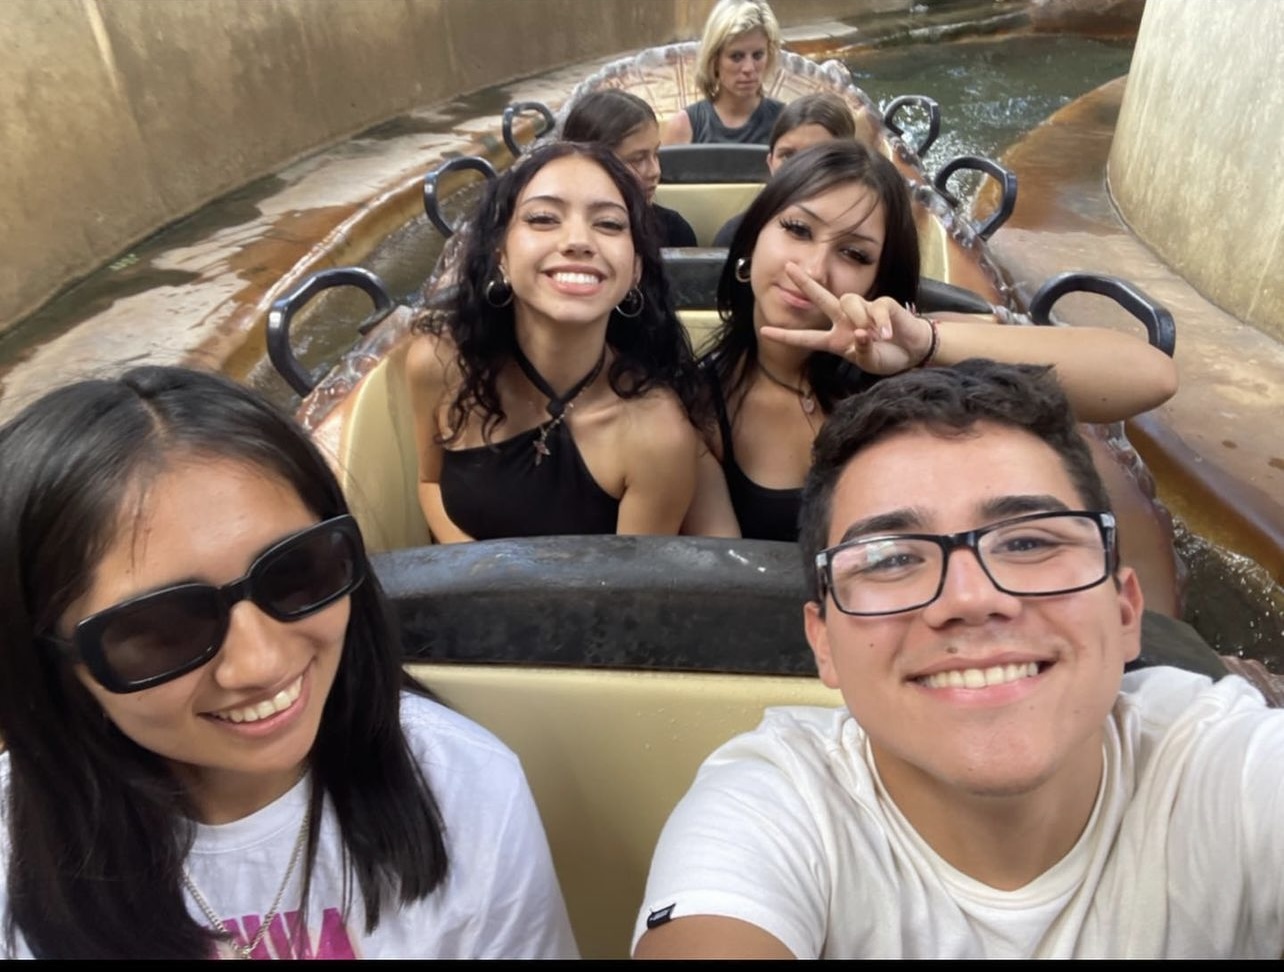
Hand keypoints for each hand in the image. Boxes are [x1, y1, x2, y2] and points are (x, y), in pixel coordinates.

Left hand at [758, 263, 933, 374]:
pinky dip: (880, 322)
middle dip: (805, 283)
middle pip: (822, 298)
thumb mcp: (870, 362)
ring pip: (848, 302)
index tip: (764, 332)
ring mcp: (864, 311)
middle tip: (788, 268)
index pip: (807, 337)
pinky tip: (885, 333)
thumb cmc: (888, 356)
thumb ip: (862, 352)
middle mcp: (845, 321)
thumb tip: (859, 334)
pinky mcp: (884, 305)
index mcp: (836, 338)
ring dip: (858, 318)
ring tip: (874, 336)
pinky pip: (876, 308)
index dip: (787, 335)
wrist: (913, 351)